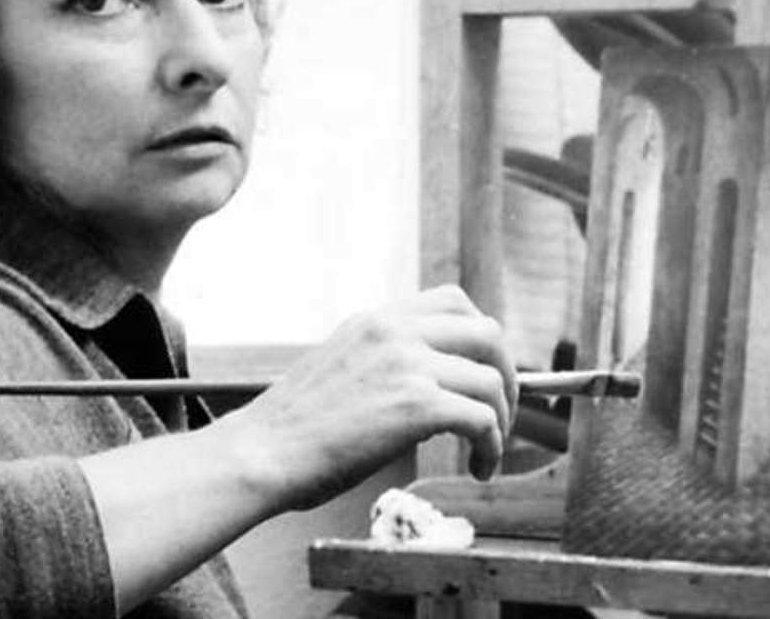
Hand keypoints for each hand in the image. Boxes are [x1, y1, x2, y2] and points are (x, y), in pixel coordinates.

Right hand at [218, 284, 517, 510]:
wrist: (260, 453)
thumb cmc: (292, 428)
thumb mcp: (340, 366)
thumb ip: (384, 362)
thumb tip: (432, 388)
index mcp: (376, 320)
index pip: (454, 301)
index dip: (482, 339)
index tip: (484, 373)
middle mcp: (395, 331)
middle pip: (488, 333)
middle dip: (508, 376)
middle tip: (502, 414)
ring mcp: (408, 364)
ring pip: (492, 380)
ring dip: (502, 421)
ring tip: (487, 452)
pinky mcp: (416, 405)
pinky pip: (482, 419)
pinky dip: (492, 446)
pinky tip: (478, 468)